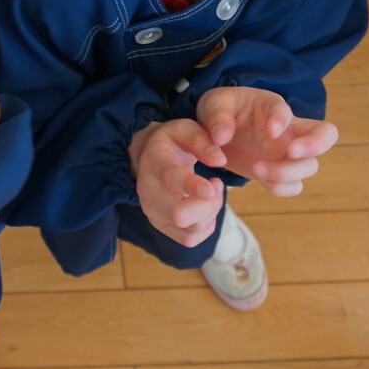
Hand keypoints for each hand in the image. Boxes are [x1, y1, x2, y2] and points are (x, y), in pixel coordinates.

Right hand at [128, 118, 227, 247]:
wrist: (148, 157)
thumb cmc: (171, 142)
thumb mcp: (184, 129)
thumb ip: (202, 141)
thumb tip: (220, 161)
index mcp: (155, 162)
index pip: (170, 178)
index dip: (191, 186)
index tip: (211, 188)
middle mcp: (149, 191)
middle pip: (179, 214)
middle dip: (208, 205)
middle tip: (215, 186)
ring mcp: (153, 212)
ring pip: (188, 231)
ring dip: (210, 215)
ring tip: (212, 194)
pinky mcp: (161, 226)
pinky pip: (189, 239)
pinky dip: (206, 227)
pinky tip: (207, 207)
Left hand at [195, 85, 338, 196]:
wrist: (216, 131)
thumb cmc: (221, 110)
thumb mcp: (213, 105)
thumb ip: (218, 117)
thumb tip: (222, 137)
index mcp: (270, 106)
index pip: (286, 110)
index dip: (282, 119)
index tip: (270, 131)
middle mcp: (288, 129)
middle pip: (325, 135)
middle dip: (314, 145)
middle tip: (290, 151)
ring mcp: (286, 153)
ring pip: (310, 165)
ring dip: (288, 172)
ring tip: (257, 168)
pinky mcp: (278, 173)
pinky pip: (293, 186)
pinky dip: (282, 188)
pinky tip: (262, 180)